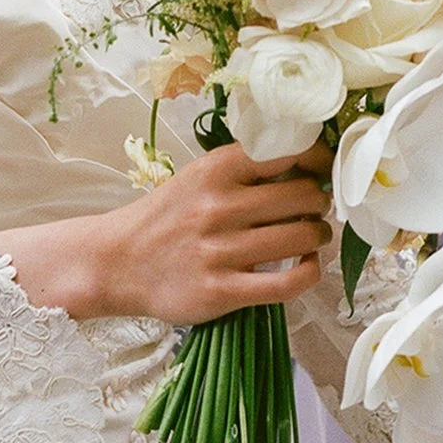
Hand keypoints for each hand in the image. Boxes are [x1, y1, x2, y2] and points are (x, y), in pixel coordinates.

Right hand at [83, 143, 331, 325]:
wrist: (119, 262)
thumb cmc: (166, 216)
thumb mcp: (198, 177)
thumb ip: (243, 169)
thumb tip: (304, 165)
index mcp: (216, 169)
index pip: (287, 151)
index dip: (317, 159)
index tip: (323, 169)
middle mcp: (220, 206)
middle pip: (303, 195)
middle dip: (320, 201)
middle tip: (317, 208)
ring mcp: (221, 250)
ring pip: (302, 236)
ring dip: (319, 236)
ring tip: (312, 237)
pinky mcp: (222, 291)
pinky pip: (288, 283)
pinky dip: (310, 272)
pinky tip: (308, 266)